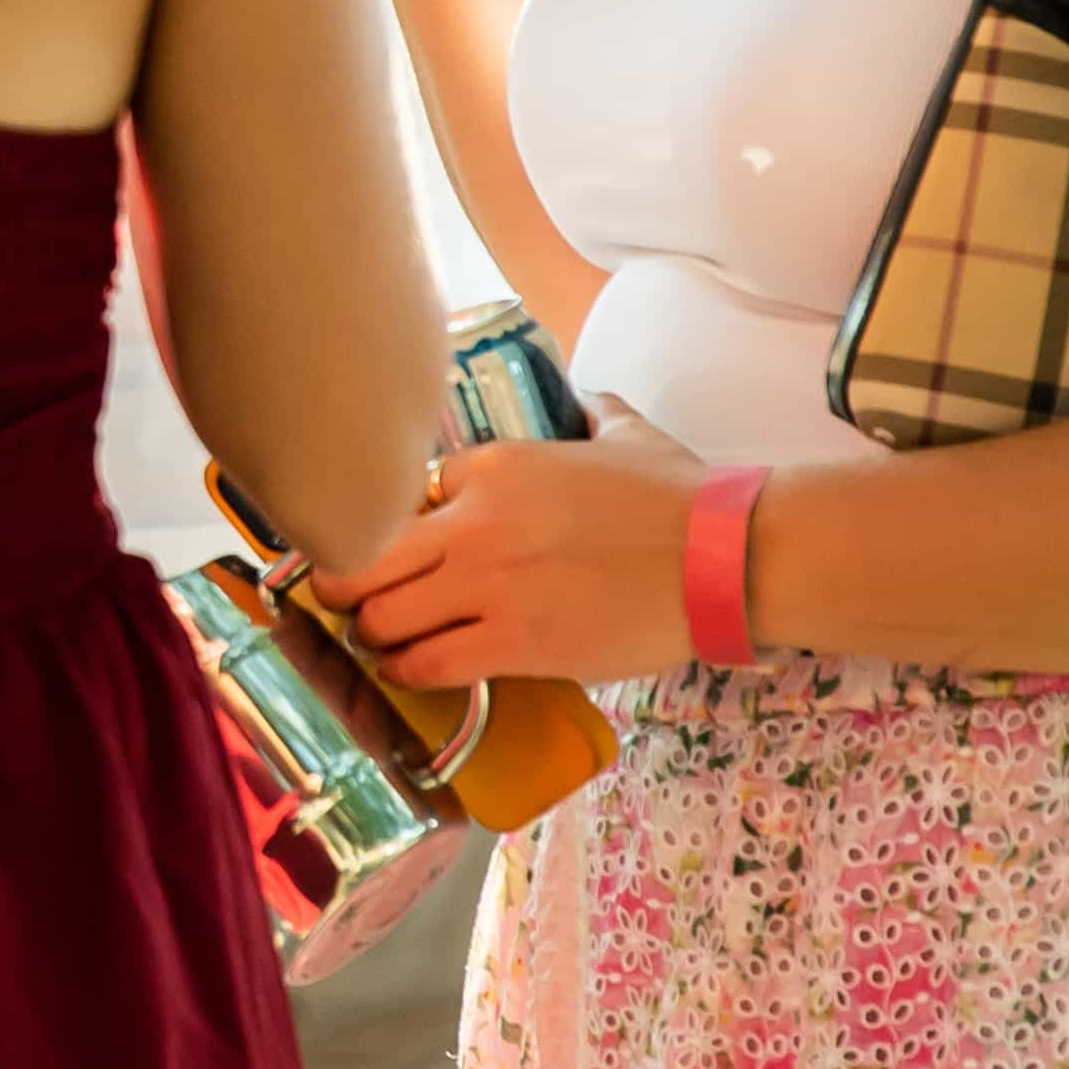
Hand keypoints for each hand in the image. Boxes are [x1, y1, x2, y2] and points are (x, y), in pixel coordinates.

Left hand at [323, 400, 710, 688]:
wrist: (725, 558)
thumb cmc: (679, 498)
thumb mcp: (623, 433)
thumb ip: (591, 411)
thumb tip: (589, 397)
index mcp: (490, 464)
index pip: (399, 497)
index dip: (391, 528)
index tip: (392, 551)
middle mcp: (473, 520)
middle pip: (360, 554)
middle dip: (343, 582)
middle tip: (350, 601)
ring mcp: (488, 583)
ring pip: (380, 615)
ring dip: (373, 634)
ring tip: (381, 642)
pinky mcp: (513, 642)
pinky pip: (425, 661)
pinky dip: (405, 671)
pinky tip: (409, 671)